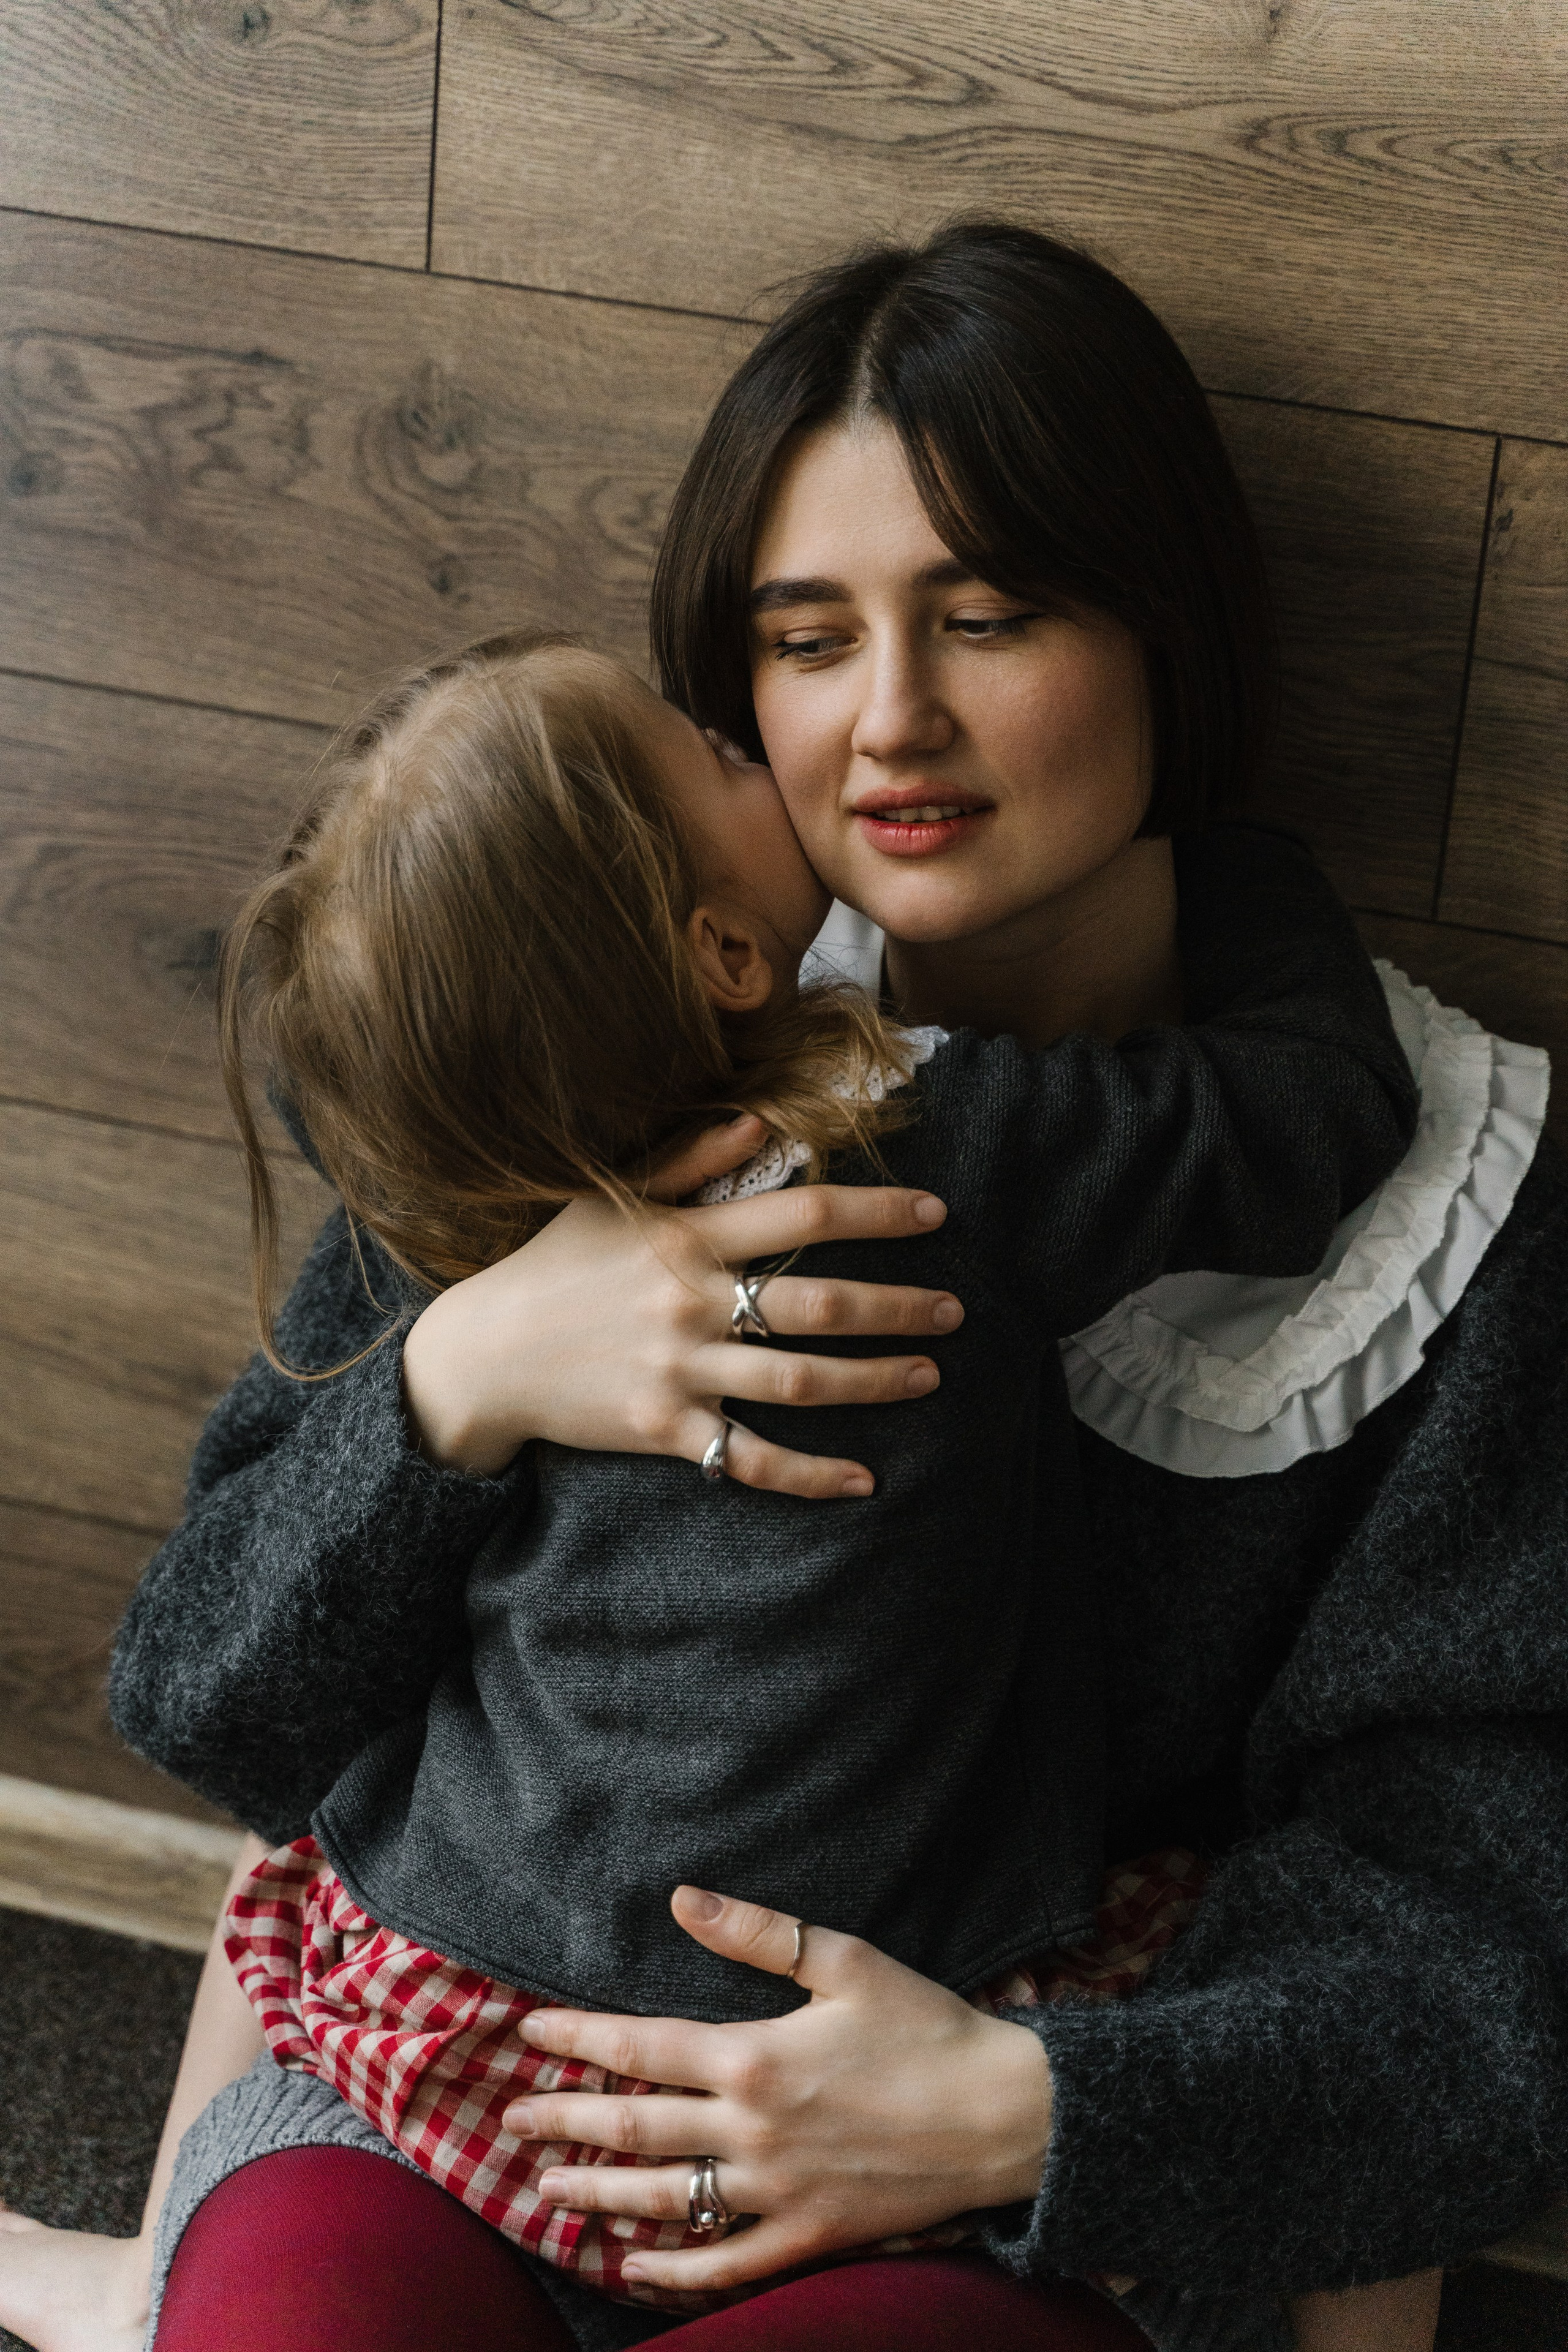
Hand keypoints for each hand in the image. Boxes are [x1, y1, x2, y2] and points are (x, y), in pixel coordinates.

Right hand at [401, 1114, 962, 1493]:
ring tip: (929, 1376)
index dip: (877, 1211)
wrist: (482, 1352)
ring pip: (799, 1380)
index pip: (804, 1213)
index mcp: (686, 1235)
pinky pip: (748, 1458)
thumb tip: (760, 1120)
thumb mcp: (612, 1196)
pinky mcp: (663, 1428)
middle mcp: (690, 1301)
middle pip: (820, 1303)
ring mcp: (679, 1368)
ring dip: (874, 1381)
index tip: (936, 1212)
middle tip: (955, 1310)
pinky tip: (863, 1482)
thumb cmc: (553, 1265)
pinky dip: (808, 1475)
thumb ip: (687, 1156)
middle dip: (898, 1306)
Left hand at [502, 1886, 1051, 2293]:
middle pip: (634, 2126)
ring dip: (597, 2192)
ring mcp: (776, 2191)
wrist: (1003, 2115)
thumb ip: (757, 1934)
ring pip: (664, 2198)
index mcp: (755, 2056)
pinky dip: (673, 2270)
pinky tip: (634, 2267)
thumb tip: (683, 1898)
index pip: (640, 2046)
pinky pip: (723, 2264)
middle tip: (510, 2119)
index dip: (577, 2039)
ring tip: (546, 2185)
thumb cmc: (927, 2028)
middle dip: (565, 2120)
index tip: (527, 2034)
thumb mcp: (845, 1961)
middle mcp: (752, 2130)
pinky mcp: (807, 2235)